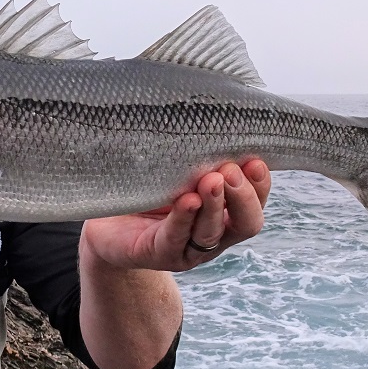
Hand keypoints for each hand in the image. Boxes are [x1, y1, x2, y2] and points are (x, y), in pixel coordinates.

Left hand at [81, 160, 269, 272]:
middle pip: (246, 224)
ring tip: (211, 180)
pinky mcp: (159, 254)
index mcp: (225, 212)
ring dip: (214, 206)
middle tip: (231, 170)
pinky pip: (175, 237)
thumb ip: (198, 154)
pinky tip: (186, 201)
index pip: (256, 202)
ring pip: (211, 233)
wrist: (106, 222)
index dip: (261, 185)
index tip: (255, 160)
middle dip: (243, 197)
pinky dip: (183, 218)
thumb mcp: (176, 169)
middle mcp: (213, 234)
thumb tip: (214, 114)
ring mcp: (188, 249)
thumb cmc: (147, 190)